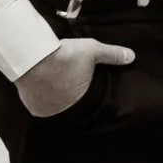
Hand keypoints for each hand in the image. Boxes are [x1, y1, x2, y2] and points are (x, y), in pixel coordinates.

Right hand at [16, 36, 135, 116]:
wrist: (33, 57)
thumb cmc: (64, 55)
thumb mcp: (91, 51)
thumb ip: (112, 55)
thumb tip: (131, 56)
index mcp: (82, 102)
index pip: (88, 104)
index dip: (84, 94)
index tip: (80, 85)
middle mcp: (65, 111)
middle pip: (69, 106)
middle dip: (68, 97)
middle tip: (66, 84)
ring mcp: (46, 111)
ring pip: (52, 107)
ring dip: (53, 99)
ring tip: (51, 85)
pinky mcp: (31, 107)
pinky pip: (37, 106)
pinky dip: (38, 98)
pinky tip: (38, 87)